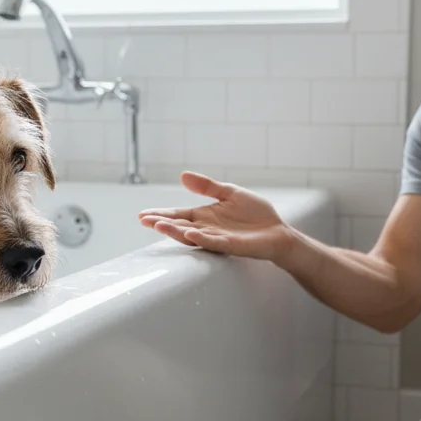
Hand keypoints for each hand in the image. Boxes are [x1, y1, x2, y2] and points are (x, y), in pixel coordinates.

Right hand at [136, 172, 294, 261]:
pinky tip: (189, 233)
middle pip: (179, 225)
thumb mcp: (229, 193)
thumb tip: (182, 175)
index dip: (161, 214)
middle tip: (143, 220)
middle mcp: (207, 228)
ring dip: (175, 231)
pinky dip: (201, 238)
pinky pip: (213, 242)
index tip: (142, 214)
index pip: (178, 214)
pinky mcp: (231, 245)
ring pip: (191, 235)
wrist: (277, 232)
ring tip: (158, 225)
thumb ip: (207, 186)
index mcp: (205, 216)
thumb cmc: (255, 215)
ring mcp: (217, 238)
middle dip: (161, 223)